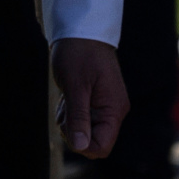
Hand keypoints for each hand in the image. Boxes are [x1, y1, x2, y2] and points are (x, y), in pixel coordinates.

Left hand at [52, 37, 126, 159]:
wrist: (81, 31)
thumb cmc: (78, 54)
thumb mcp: (75, 86)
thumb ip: (78, 117)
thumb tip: (80, 146)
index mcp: (113, 111)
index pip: (102, 146)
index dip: (82, 144)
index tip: (68, 124)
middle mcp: (112, 112)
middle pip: (91, 141)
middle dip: (72, 130)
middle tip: (65, 107)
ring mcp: (104, 107)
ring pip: (83, 130)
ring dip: (69, 119)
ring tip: (65, 97)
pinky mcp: (94, 102)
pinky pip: (81, 118)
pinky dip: (70, 111)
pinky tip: (66, 96)